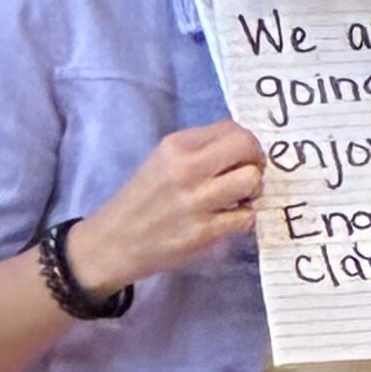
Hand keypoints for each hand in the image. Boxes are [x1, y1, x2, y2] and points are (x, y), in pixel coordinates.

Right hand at [68, 121, 263, 294]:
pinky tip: (229, 219)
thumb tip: (243, 144)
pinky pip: (245, 218)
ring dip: (253, 190)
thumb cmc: (142, 200)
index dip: (247, 142)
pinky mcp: (202, 233)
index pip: (231, 128)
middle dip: (257, 160)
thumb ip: (199, 149)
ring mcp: (195, 202)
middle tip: (250, 173)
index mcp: (175, 146)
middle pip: (245, 147)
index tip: (243, 157)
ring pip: (251, 180)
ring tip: (240, 198)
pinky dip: (243, 218)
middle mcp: (185, 168)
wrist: (113, 242)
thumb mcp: (162, 161)